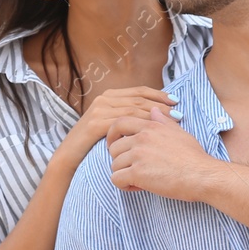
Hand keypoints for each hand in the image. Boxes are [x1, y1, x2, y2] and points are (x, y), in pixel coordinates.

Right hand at [64, 86, 178, 159]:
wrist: (69, 158)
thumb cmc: (94, 144)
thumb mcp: (112, 126)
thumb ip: (129, 116)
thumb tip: (155, 113)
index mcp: (110, 97)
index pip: (139, 91)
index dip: (159, 95)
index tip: (176, 101)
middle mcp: (104, 100)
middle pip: (139, 99)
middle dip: (161, 104)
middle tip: (179, 111)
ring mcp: (99, 111)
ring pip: (134, 110)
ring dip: (155, 115)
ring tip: (172, 121)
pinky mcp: (95, 125)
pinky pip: (124, 123)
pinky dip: (141, 127)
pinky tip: (153, 132)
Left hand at [107, 106, 213, 199]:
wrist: (202, 174)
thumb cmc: (194, 157)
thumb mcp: (179, 133)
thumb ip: (163, 121)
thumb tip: (154, 110)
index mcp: (151, 126)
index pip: (119, 123)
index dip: (112, 136)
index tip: (115, 146)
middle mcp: (142, 137)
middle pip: (114, 148)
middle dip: (120, 160)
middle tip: (132, 169)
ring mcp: (138, 154)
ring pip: (114, 165)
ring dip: (124, 174)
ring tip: (139, 180)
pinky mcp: (137, 172)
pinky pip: (116, 179)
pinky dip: (124, 186)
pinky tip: (138, 186)